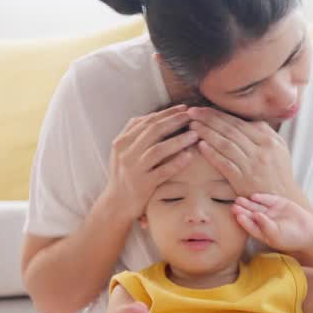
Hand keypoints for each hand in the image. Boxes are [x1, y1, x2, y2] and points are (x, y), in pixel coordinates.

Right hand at [103, 105, 199, 221]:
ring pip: (158, 149)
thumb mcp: (123, 151)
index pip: (147, 121)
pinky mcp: (142, 185)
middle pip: (153, 131)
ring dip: (179, 140)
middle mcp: (126, 153)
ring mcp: (134, 169)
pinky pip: (162, 171)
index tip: (184, 108)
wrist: (116, 204)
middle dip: (175, 121)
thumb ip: (135, 133)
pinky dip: (176, 163)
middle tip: (193, 116)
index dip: (167, 113)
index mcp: (122, 141)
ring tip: (195, 135)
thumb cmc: (125, 174)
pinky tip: (189, 156)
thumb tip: (155, 115)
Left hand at [187, 108, 305, 203]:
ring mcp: (252, 165)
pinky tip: (200, 146)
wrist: (283, 200)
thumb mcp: (280, 150)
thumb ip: (265, 133)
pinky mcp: (243, 180)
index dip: (219, 114)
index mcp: (270, 140)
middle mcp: (262, 150)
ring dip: (207, 133)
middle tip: (192, 112)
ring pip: (225, 144)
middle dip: (209, 119)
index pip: (239, 122)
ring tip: (192, 126)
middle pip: (230, 130)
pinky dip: (212, 153)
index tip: (203, 109)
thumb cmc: (278, 174)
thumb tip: (247, 119)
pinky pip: (224, 163)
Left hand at [232, 193, 312, 252]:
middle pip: (250, 215)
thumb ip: (266, 226)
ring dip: (248, 203)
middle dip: (242, 210)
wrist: (308, 232)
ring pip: (257, 206)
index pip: (250, 226)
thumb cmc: (291, 238)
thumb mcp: (277, 235)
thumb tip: (256, 215)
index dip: (243, 221)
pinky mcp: (278, 203)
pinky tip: (254, 196)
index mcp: (262, 232)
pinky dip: (261, 198)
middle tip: (234, 206)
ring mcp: (271, 211)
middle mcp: (264, 221)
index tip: (238, 216)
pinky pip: (268, 199)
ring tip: (239, 200)